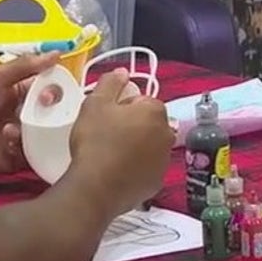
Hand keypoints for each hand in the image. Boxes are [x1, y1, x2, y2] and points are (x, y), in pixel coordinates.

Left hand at [0, 52, 63, 173]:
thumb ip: (25, 65)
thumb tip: (57, 53)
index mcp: (25, 94)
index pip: (52, 91)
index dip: (57, 91)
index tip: (50, 95)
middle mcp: (29, 115)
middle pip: (54, 115)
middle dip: (51, 115)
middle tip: (40, 115)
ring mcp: (25, 138)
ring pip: (46, 136)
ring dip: (34, 132)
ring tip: (12, 130)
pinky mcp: (18, 158)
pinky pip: (33, 155)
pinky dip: (23, 148)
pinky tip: (7, 142)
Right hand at [68, 68, 174, 216]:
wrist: (94, 188)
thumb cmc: (96, 141)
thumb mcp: (95, 104)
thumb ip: (110, 83)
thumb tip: (123, 73)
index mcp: (155, 111)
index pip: (142, 101)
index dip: (123, 107)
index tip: (108, 117)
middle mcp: (166, 133)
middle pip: (149, 123)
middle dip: (133, 126)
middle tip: (108, 135)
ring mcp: (164, 160)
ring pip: (150, 146)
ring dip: (137, 147)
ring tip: (111, 155)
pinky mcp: (157, 182)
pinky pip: (147, 168)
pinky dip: (137, 168)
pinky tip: (118, 172)